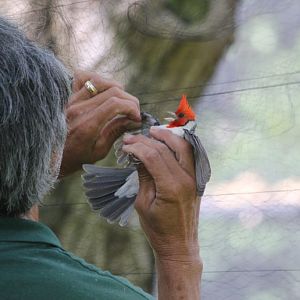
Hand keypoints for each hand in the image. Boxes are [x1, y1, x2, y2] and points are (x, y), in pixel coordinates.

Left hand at [60, 70, 140, 175]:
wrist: (52, 156)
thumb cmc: (76, 157)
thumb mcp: (99, 151)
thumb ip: (116, 131)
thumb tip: (133, 120)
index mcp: (87, 125)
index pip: (115, 104)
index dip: (131, 107)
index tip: (137, 117)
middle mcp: (78, 109)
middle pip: (112, 91)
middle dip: (129, 100)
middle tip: (133, 111)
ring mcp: (71, 101)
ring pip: (99, 81)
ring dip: (116, 88)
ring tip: (121, 100)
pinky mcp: (68, 96)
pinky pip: (82, 77)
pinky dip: (96, 80)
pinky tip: (103, 90)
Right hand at [122, 127, 199, 260]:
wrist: (179, 245)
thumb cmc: (157, 229)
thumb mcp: (143, 204)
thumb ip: (143, 177)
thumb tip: (138, 156)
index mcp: (171, 187)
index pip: (154, 157)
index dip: (138, 148)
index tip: (126, 145)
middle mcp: (186, 179)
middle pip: (168, 148)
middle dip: (148, 139)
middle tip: (134, 137)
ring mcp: (194, 179)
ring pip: (184, 147)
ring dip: (168, 136)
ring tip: (153, 131)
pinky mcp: (196, 180)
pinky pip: (190, 155)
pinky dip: (179, 145)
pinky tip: (168, 141)